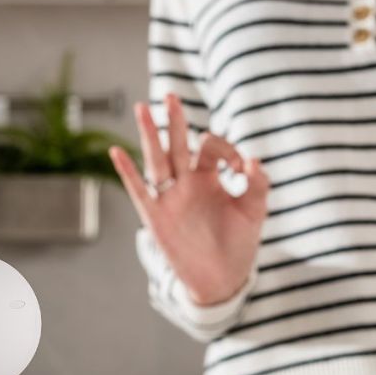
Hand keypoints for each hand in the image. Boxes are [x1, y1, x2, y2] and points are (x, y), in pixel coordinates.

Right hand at [109, 94, 268, 306]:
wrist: (223, 279)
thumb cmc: (239, 243)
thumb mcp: (255, 211)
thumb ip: (258, 184)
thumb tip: (251, 159)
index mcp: (209, 177)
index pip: (210, 147)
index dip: (225, 149)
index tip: (240, 167)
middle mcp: (187, 183)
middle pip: (178, 144)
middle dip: (176, 120)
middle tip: (171, 95)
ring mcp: (170, 198)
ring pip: (157, 159)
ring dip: (150, 135)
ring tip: (142, 108)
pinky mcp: (156, 217)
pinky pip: (139, 190)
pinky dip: (127, 172)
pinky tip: (117, 151)